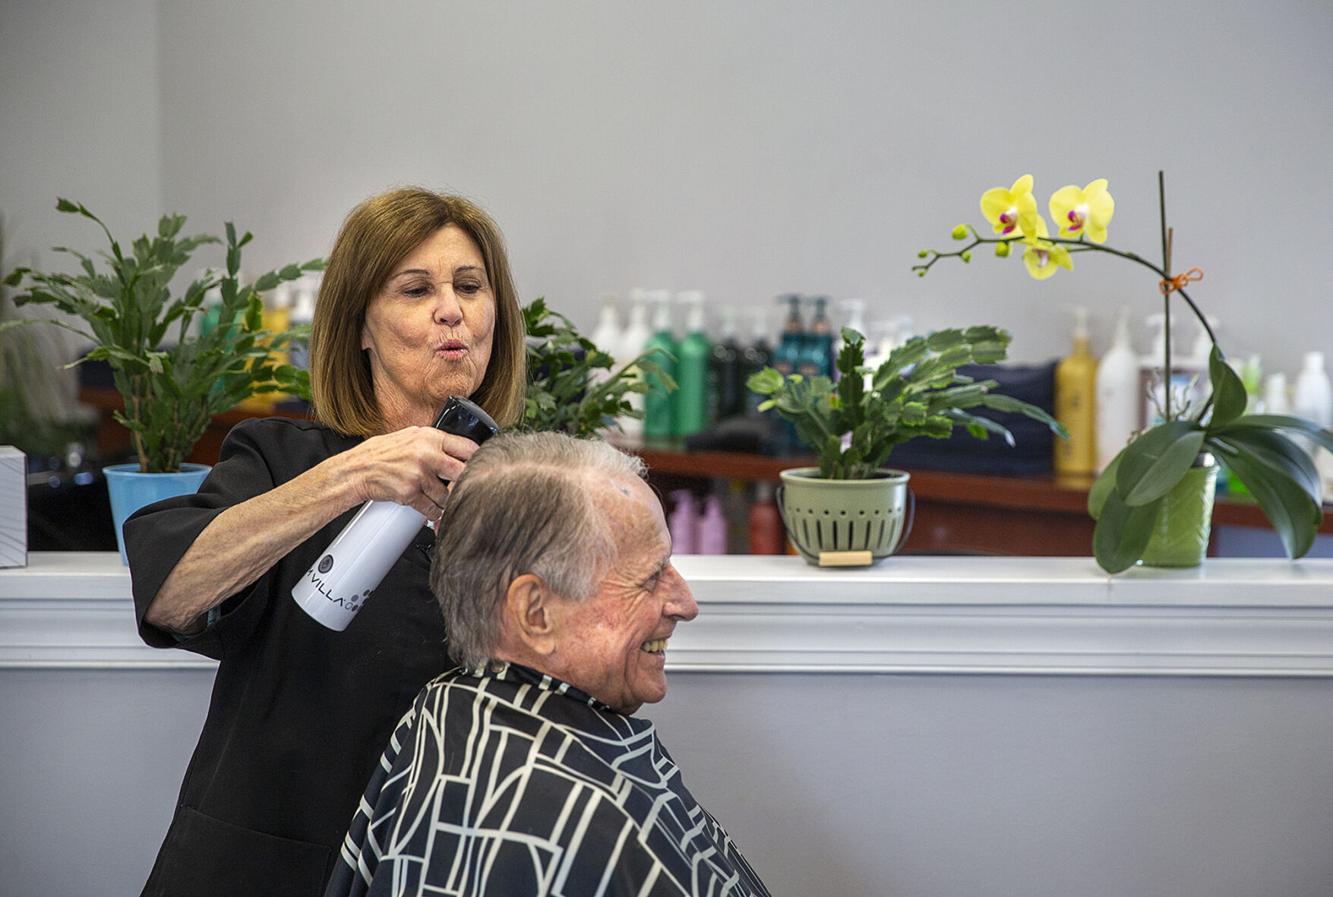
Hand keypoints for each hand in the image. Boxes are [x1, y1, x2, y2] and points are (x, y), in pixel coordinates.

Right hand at [339, 426, 478, 520]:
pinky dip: (433, 513)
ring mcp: (419, 474)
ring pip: (447, 495)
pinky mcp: (410, 493)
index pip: (468, 447)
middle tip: (462, 488)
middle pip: (463, 473)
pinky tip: (430, 509)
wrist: (357, 469)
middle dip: (464, 484)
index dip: (477, 460)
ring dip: (446, 502)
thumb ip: (436, 442)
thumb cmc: (383, 453)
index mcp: (430, 437)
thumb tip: (461, 450)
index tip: (480, 467)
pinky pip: (432, 509)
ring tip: (440, 500)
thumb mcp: (412, 437)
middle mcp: (426, 454)